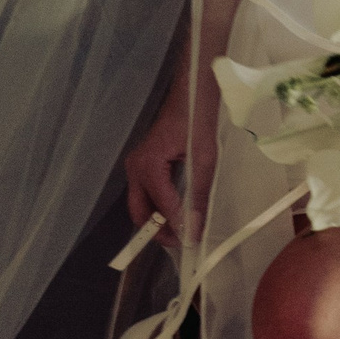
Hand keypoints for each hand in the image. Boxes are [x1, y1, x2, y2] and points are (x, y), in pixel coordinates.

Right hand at [124, 65, 220, 240]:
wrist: (191, 94)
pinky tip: (175, 213)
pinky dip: (158, 206)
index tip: (191, 242)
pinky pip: (147, 192)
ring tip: (180, 232)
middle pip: (139, 211)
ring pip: (141, 203)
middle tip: (179, 243)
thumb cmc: (196, 121)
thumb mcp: (204, 160)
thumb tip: (195, 226)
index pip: (161, 205)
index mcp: (147, 166)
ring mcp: (137, 165)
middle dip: (156, 230)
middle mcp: (135, 168)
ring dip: (157, 220)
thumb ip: (198, 196)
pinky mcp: (144, 164)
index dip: (176, 226)